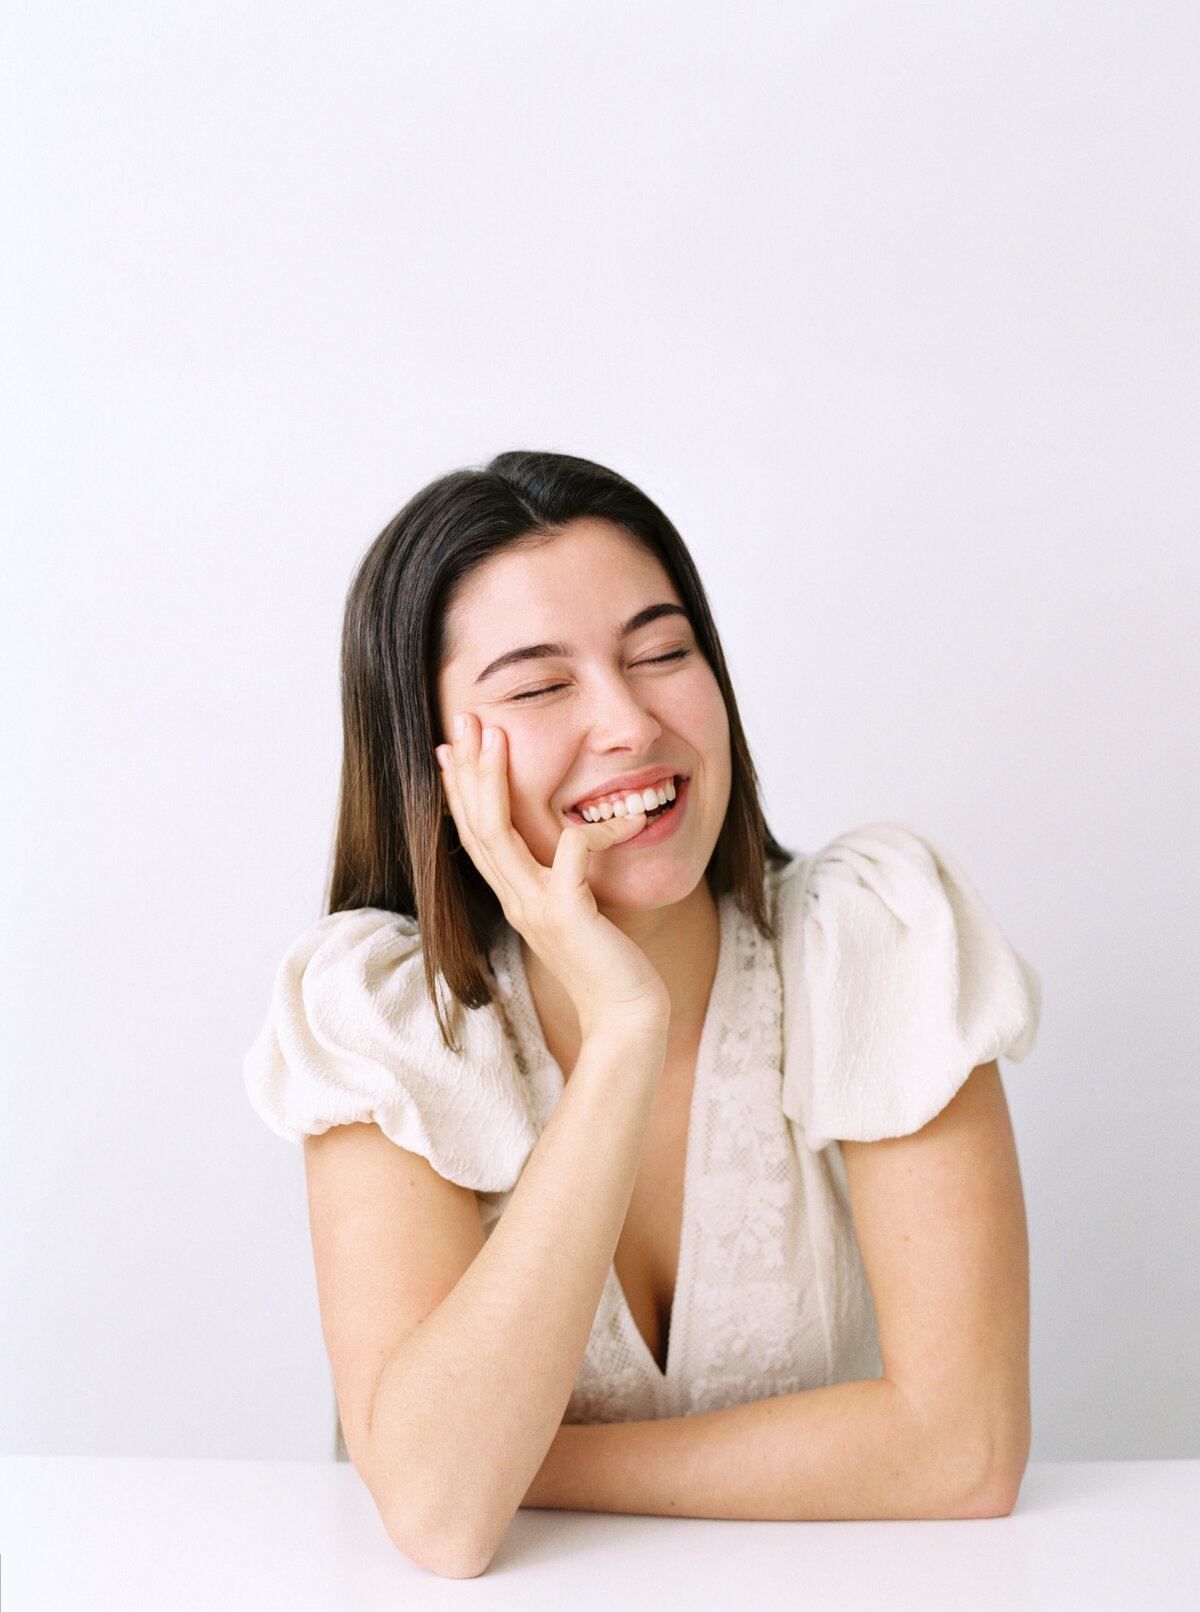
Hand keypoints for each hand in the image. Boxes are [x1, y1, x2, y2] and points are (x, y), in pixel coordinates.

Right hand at [436, 714, 669, 1036]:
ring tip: (493, 737)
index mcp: (517, 895)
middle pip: (474, 825)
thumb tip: (571, 835)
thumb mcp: (580, 909)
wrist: (627, 1017)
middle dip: (467, 769)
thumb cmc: (612, 963)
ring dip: (491, 780)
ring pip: (496, 834)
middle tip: (463, 719)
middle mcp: (516, 898)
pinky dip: (598, 825)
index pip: (476, 833)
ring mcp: (536, 907)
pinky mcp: (567, 914)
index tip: (454, 746)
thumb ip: (567, 875)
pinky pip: (574, 851)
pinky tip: (626, 810)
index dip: (462, 788)